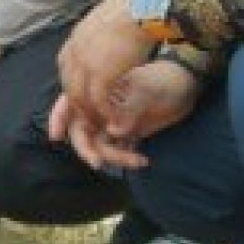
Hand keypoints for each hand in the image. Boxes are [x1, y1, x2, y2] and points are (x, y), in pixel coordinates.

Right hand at [47, 59, 200, 171]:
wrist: (187, 87)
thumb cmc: (163, 80)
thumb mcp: (146, 90)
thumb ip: (129, 109)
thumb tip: (114, 133)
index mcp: (98, 90)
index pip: (69, 103)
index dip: (58, 119)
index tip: (57, 138)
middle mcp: (101, 107)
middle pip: (82, 131)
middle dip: (87, 149)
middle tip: (98, 163)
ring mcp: (114, 121)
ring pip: (101, 144)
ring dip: (114, 157)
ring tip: (138, 161)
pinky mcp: (129, 133)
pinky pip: (118, 150)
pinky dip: (125, 158)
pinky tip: (142, 159)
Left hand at [55, 0, 154, 119]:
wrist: (140, 7)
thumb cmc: (132, 11)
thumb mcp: (106, 23)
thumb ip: (99, 36)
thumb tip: (107, 39)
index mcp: (75, 40)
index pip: (66, 71)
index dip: (75, 88)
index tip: (85, 100)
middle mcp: (73, 52)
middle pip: (69, 86)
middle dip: (78, 106)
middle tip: (92, 120)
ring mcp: (84, 63)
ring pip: (79, 97)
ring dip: (90, 113)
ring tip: (104, 124)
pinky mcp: (100, 73)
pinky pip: (97, 101)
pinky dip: (104, 113)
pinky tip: (114, 119)